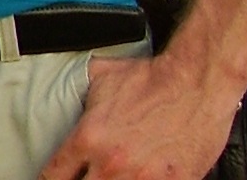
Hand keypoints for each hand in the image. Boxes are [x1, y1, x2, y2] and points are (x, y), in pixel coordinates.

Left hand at [39, 50, 236, 179]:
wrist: (195, 82)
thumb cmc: (153, 79)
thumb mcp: (104, 77)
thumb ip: (80, 94)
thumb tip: (63, 92)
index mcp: (89, 138)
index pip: (53, 175)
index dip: (52, 178)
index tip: (57, 177)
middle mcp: (110, 164)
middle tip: (90, 174)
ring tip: (117, 174)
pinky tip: (142, 176)